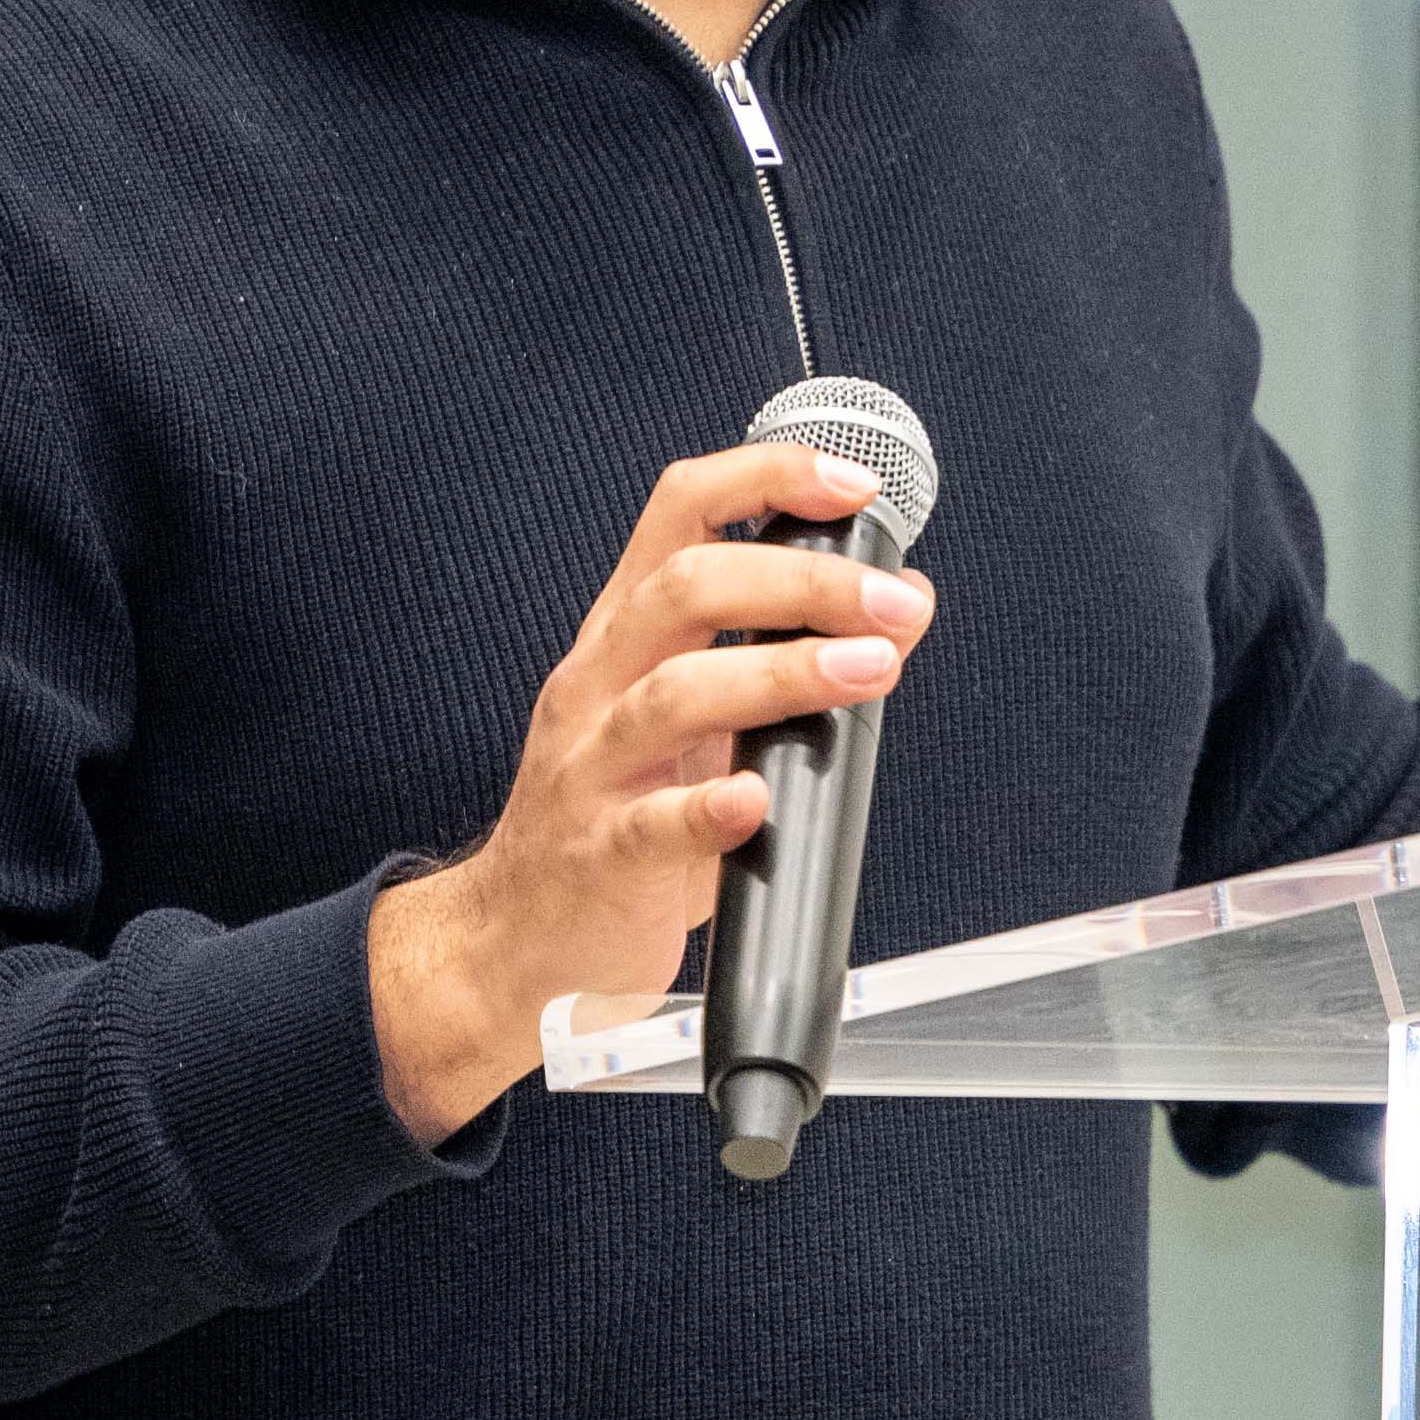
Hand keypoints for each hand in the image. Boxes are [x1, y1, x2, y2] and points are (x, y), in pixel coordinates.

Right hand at [362, 441, 936, 1142]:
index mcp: (623, 636)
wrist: (519, 941)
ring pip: (674, 692)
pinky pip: (651, 824)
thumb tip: (901, 603)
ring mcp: (592, 769)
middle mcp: (599, 684)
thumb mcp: (696, 723)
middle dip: (803, 581)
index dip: (767, 478)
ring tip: (869, 673)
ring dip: (784, 673)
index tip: (852, 486)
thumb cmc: (616, 821)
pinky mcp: (600, 857)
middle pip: (685, 587)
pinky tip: (757, 802)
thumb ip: (787, 660)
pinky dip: (708, 810)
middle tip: (890, 604)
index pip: (680, 513)